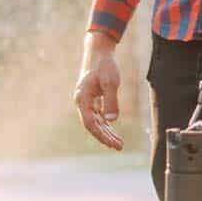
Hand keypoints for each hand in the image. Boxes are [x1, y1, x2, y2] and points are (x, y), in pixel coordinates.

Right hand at [73, 31, 124, 150]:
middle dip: (105, 138)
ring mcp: (86, 102)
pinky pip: (98, 117)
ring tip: (119, 144)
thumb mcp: (110, 82)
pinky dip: (107, 125)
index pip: (90, 123)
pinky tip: (114, 133)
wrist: (99, 53)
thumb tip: (112, 120)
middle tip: (119, 147)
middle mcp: (82, 102)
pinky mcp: (92, 101)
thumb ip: (111, 100)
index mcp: (82, 98)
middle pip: (93, 126)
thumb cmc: (105, 65)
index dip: (100, 135)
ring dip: (107, 133)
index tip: (112, 143)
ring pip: (96, 123)